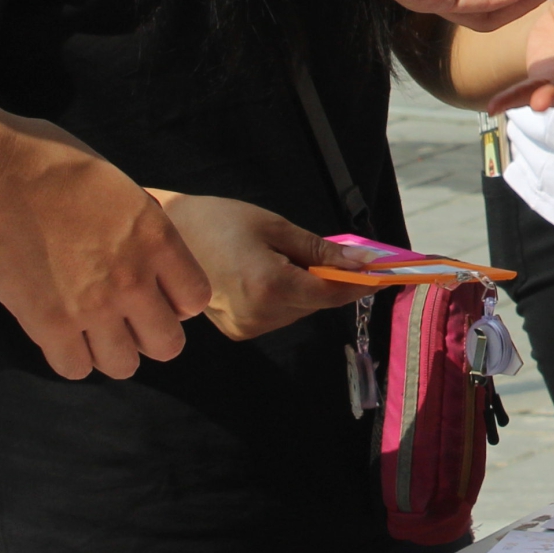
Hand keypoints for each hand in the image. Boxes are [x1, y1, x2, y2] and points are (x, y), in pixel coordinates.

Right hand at [0, 110, 212, 378]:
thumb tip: (147, 250)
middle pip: (168, 344)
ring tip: (93, 333)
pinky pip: (74, 368)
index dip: (177, 302)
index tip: (157, 295)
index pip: (195, 299)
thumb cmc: (53, 165)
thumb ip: (142, 229)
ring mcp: (93, 307)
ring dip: (110, 352)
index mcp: (156, 238)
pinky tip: (61, 336)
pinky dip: (70, 358)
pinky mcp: (50, 325)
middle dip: (150, 337)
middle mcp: (133, 279)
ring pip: (123, 365)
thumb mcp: (122, 187)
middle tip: (127, 323)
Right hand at [152, 191, 370, 341]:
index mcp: (270, 287)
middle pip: (317, 303)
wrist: (166, 238)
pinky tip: (268, 272)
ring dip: (307, 288)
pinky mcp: (237, 332)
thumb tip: (362, 265)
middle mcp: (260, 317)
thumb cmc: (220, 221)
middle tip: (337, 255)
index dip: (361, 284)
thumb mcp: (275, 227)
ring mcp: (246, 328)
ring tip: (284, 258)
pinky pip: (279, 315)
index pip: (332, 294)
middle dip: (331, 281)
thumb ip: (320, 251)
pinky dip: (286, 296)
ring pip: (299, 310)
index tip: (387, 274)